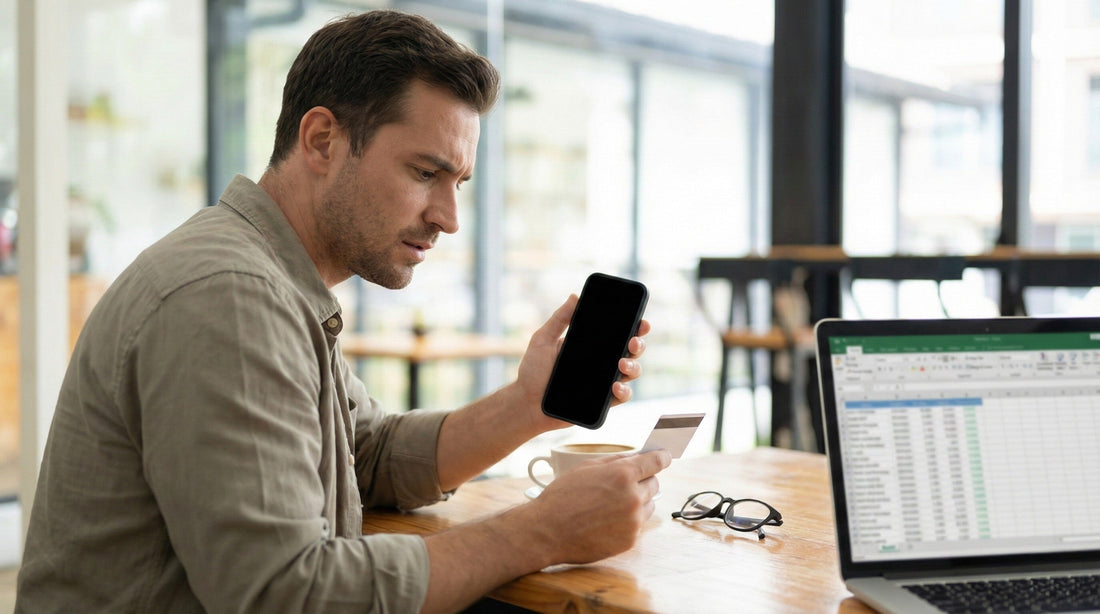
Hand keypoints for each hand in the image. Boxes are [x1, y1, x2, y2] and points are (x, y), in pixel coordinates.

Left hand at [514, 294, 651, 432]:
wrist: (526, 402)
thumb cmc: (533, 371)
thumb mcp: (543, 340)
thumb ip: (559, 319)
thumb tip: (575, 296)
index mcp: (591, 345)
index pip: (618, 333)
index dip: (635, 326)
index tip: (641, 321)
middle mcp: (602, 362)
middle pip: (631, 350)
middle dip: (639, 344)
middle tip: (632, 341)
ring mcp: (604, 382)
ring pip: (632, 372)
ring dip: (634, 366)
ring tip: (622, 363)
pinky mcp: (602, 402)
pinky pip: (622, 396)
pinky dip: (624, 391)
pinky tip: (615, 386)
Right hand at [525, 450, 670, 564]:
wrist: (548, 531)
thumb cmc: (563, 497)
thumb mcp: (586, 468)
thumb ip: (615, 460)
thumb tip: (636, 457)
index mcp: (623, 474)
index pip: (656, 462)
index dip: (662, 457)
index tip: (665, 457)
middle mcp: (633, 497)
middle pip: (655, 484)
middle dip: (643, 480)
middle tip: (624, 484)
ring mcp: (633, 521)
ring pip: (649, 505)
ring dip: (638, 501)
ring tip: (611, 505)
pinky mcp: (630, 540)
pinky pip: (638, 525)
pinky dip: (628, 521)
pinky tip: (607, 521)